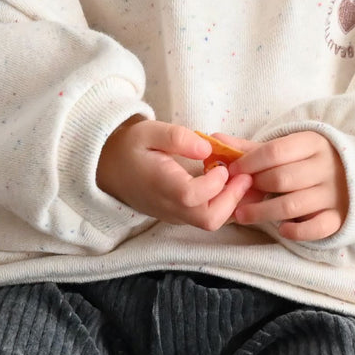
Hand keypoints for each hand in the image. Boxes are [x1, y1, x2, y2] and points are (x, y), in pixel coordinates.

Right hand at [97, 117, 255, 230]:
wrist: (108, 169)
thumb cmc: (130, 147)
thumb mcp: (149, 131)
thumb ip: (178, 138)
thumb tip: (208, 148)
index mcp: (160, 186)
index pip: (193, 196)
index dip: (215, 183)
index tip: (223, 164)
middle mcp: (169, 206)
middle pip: (208, 220)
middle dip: (232, 199)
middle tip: (245, 176)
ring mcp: (175, 215)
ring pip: (211, 223)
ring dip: (233, 204)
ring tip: (244, 180)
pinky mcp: (180, 216)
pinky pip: (207, 218)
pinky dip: (225, 205)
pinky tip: (232, 185)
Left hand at [209, 130, 349, 240]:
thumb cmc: (309, 162)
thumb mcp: (287, 149)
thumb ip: (252, 148)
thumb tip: (215, 139)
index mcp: (313, 143)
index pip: (274, 152)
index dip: (248, 163)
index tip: (232, 172)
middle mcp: (326, 167)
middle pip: (281, 179)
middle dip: (254, 188)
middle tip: (237, 195)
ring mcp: (334, 194)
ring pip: (292, 205)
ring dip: (262, 212)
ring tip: (242, 215)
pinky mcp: (339, 217)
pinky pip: (316, 228)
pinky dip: (297, 230)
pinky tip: (282, 229)